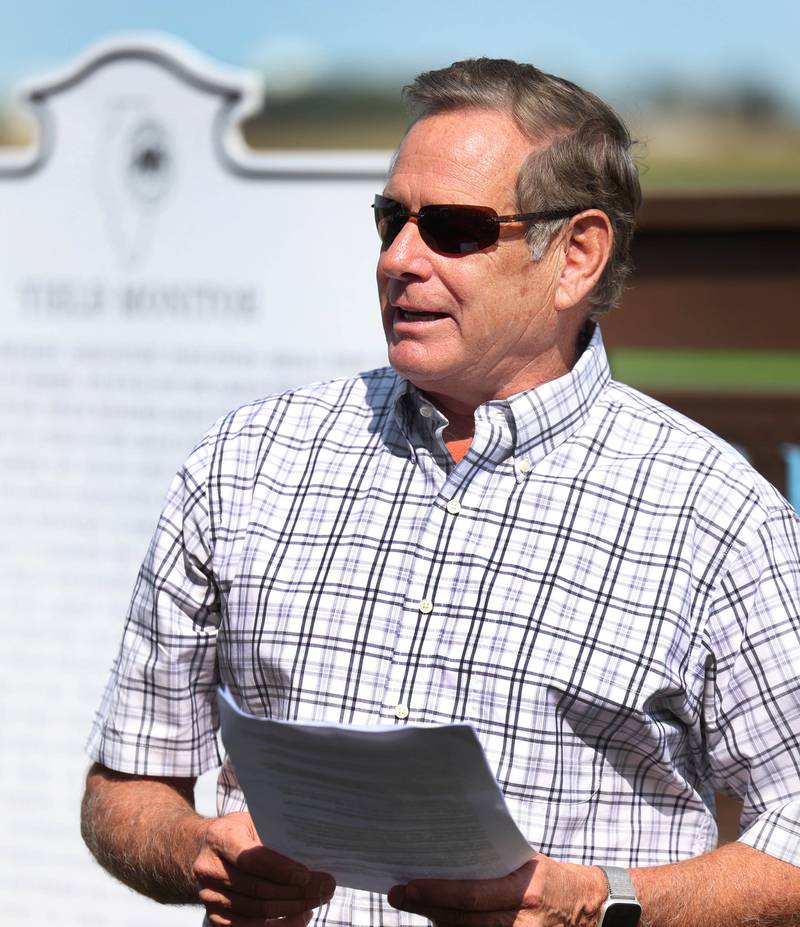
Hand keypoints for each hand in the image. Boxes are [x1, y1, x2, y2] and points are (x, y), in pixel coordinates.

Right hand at [192, 811, 335, 926]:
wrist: (198, 849)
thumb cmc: (234, 831)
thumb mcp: (250, 820)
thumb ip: (273, 833)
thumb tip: (313, 851)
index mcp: (220, 836)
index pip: (252, 858)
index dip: (281, 869)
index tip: (306, 875)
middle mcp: (210, 868)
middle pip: (258, 889)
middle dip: (296, 892)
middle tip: (324, 888)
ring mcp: (210, 895)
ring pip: (256, 910)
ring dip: (291, 910)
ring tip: (316, 901)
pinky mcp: (214, 914)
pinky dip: (277, 925)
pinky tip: (298, 917)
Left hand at [388, 854, 605, 926]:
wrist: (590, 907)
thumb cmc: (552, 878)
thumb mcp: (526, 862)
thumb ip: (494, 863)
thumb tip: (451, 855)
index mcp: (524, 891)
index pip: (471, 896)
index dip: (436, 893)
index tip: (408, 886)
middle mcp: (522, 921)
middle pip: (462, 920)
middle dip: (426, 908)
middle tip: (398, 895)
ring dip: (438, 921)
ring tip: (417, 905)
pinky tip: (441, 920)